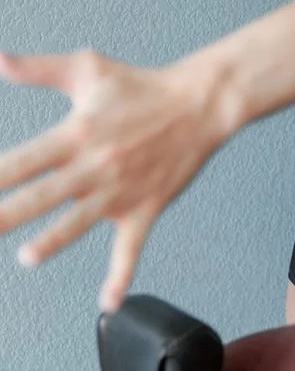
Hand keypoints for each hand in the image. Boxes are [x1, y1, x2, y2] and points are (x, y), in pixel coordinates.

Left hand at [0, 49, 228, 308]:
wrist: (200, 103)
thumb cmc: (141, 87)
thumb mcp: (88, 69)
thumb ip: (39, 69)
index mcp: (77, 131)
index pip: (25, 159)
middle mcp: (95, 164)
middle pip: (42, 196)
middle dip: (6, 214)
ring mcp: (120, 190)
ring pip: (79, 223)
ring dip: (53, 241)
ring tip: (27, 257)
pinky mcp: (144, 209)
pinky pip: (131, 249)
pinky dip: (121, 277)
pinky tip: (109, 301)